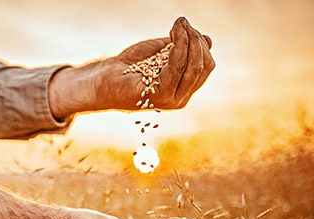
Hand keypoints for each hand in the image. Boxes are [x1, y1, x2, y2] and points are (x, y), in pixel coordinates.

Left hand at [49, 17, 214, 118]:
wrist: (105, 79)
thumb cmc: (130, 66)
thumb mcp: (162, 52)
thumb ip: (183, 48)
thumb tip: (208, 40)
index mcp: (183, 89)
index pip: (206, 66)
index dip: (201, 44)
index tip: (186, 26)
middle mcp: (181, 98)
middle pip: (204, 66)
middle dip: (196, 40)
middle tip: (183, 23)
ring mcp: (172, 99)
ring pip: (194, 66)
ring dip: (189, 40)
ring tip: (179, 25)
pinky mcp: (161, 95)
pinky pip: (177, 66)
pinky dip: (179, 46)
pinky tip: (173, 34)